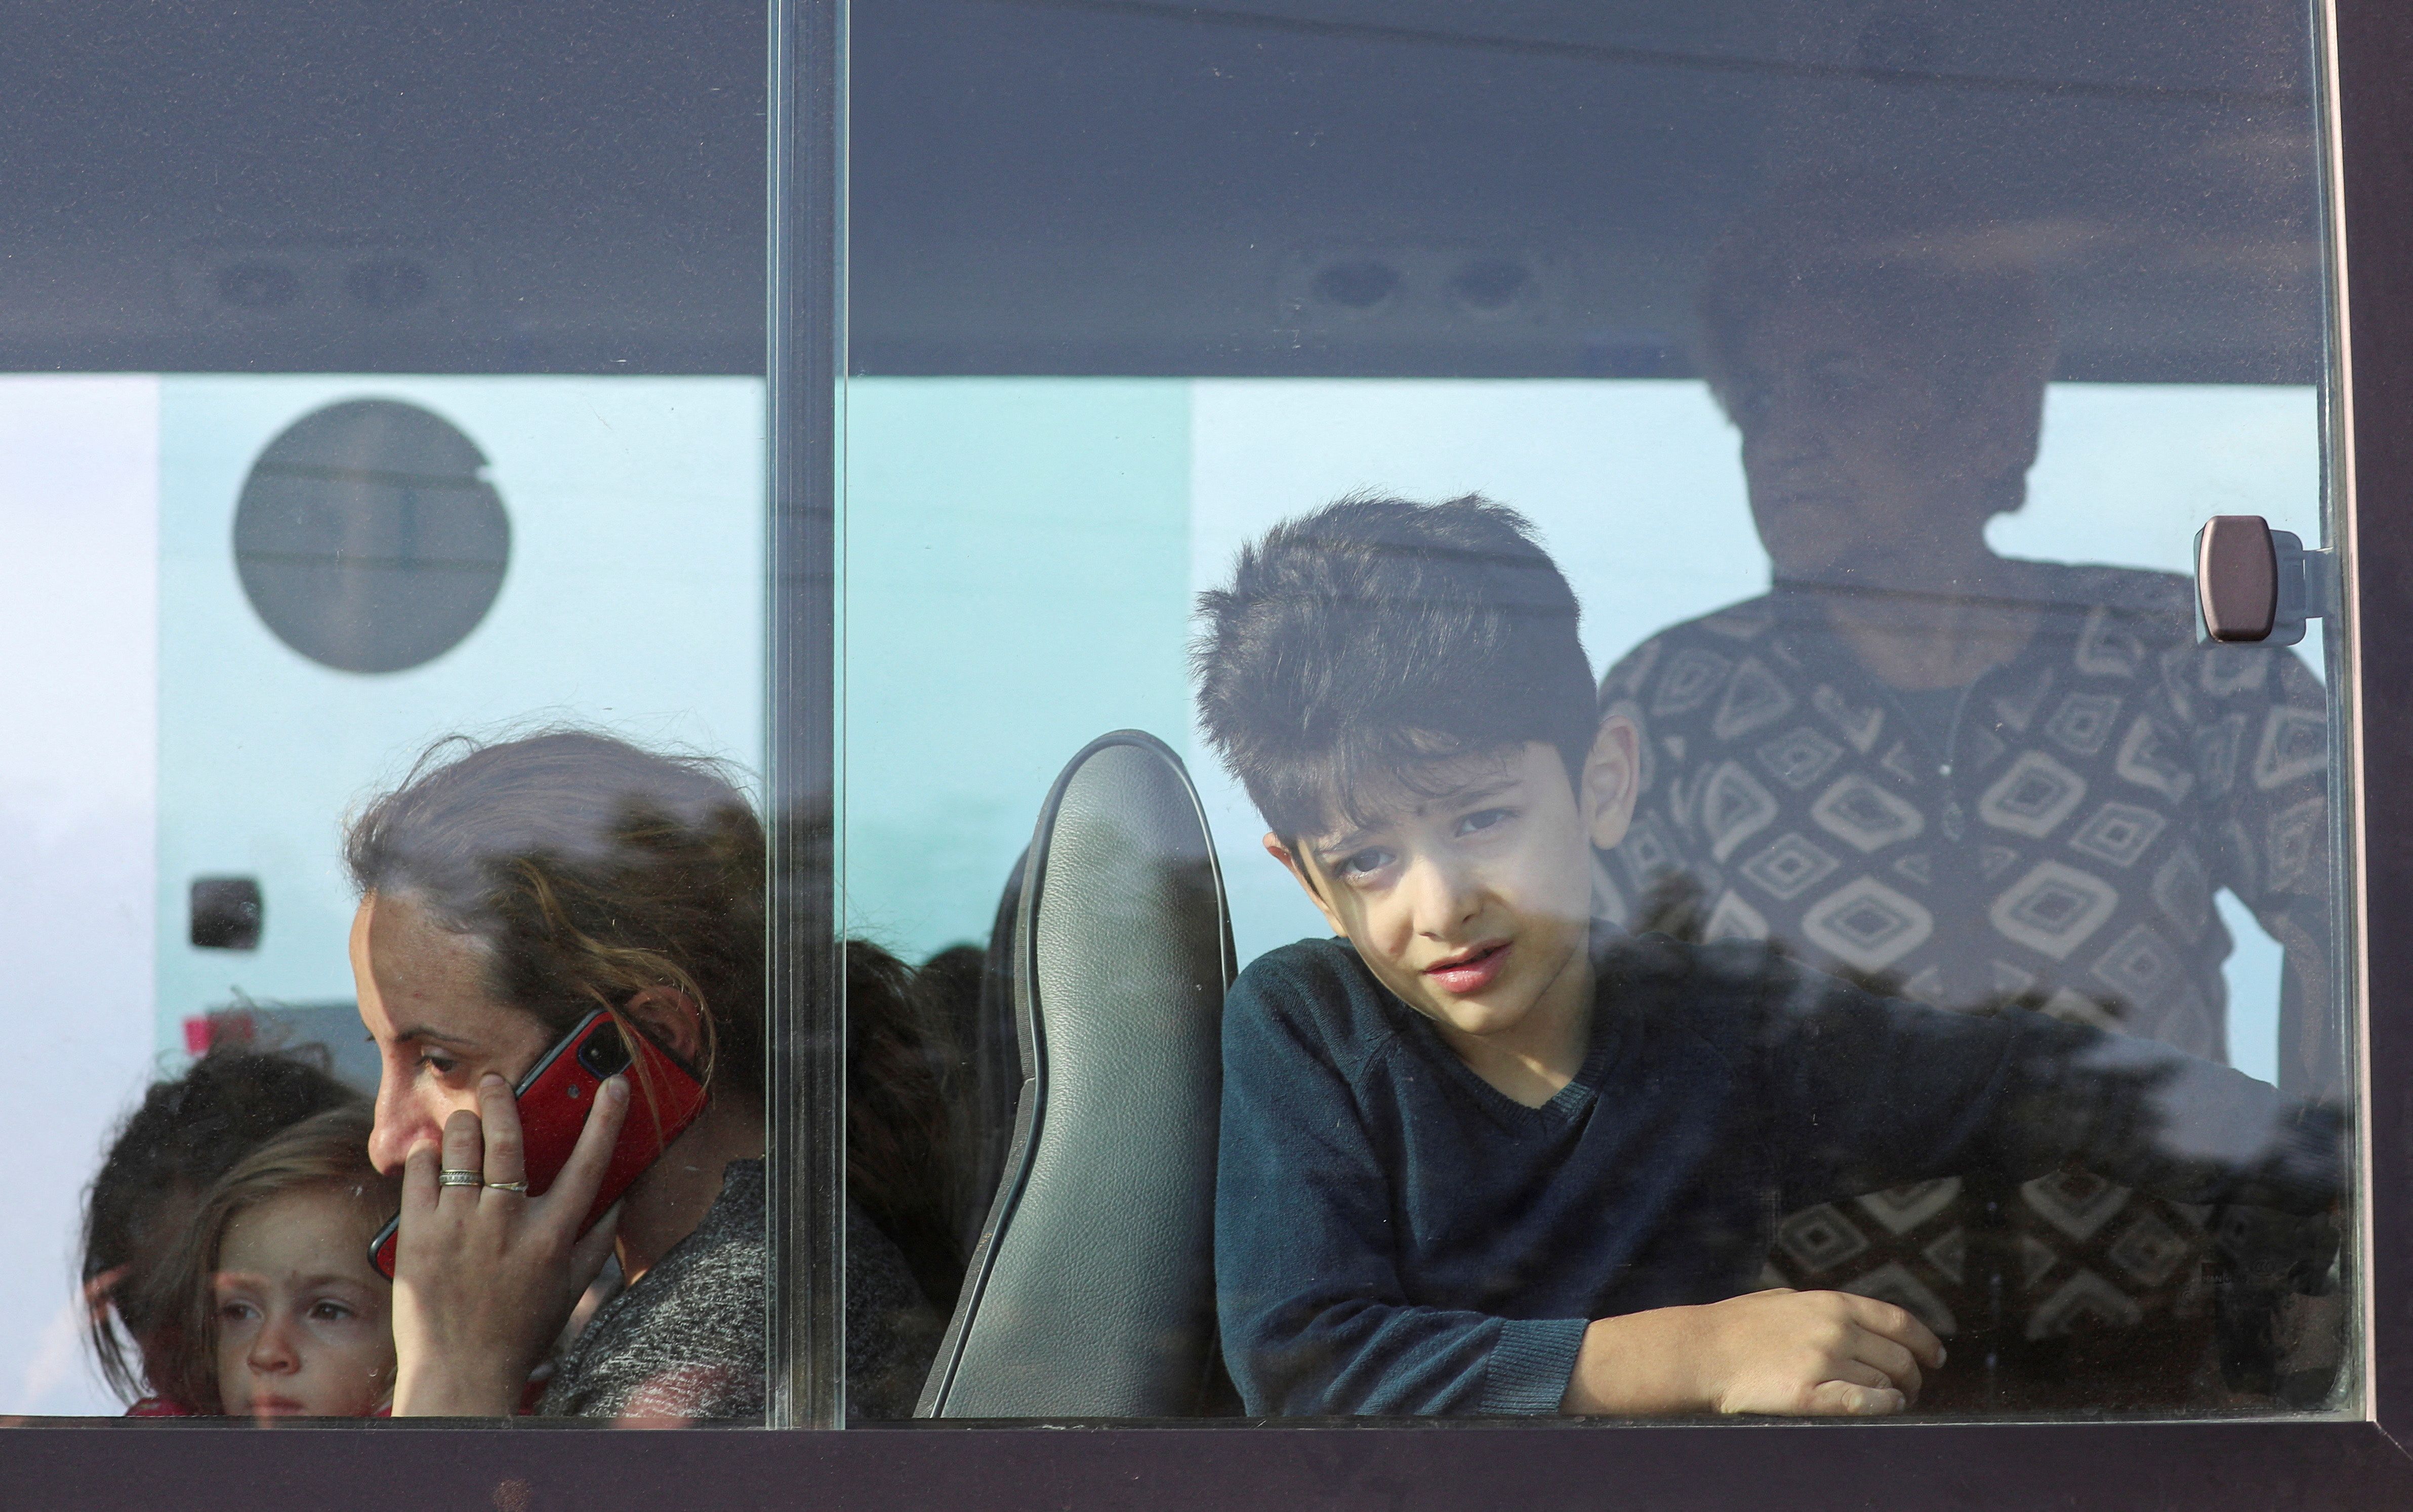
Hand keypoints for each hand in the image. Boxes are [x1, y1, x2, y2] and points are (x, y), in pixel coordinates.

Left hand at [390, 1073, 627, 1415]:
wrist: (461, 1374)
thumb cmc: (521, 1332)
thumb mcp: (571, 1288)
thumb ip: (597, 1241)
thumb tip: (620, 1197)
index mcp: (552, 1236)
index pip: (589, 1164)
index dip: (606, 1119)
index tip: (613, 1083)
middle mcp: (507, 1225)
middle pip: (507, 1137)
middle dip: (502, 1097)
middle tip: (495, 1081)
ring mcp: (459, 1227)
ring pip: (459, 1145)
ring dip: (462, 1124)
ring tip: (463, 1122)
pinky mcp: (418, 1234)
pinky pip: (419, 1171)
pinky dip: (426, 1155)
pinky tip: (432, 1156)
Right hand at [1687, 1288, 1943, 1414]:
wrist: (1701, 1351)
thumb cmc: (1738, 1326)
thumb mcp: (1787, 1301)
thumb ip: (1825, 1309)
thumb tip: (1858, 1321)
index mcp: (1831, 1303)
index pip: (1899, 1322)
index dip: (1926, 1341)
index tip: (1936, 1356)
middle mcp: (1835, 1330)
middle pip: (1899, 1357)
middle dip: (1913, 1376)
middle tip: (1912, 1388)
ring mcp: (1824, 1362)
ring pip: (1885, 1382)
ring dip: (1897, 1395)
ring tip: (1893, 1401)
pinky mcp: (1810, 1395)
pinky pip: (1864, 1403)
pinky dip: (1884, 1406)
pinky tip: (1887, 1407)